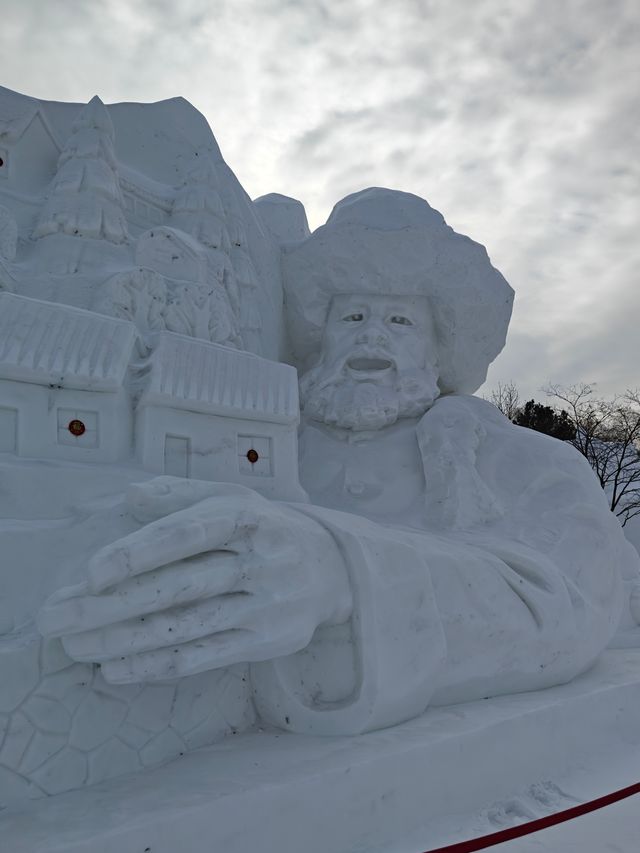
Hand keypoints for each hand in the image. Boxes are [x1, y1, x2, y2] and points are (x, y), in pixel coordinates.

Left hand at [37, 479, 351, 683]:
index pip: (187, 534)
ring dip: (125, 640)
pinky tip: (116, 669)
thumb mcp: (232, 497)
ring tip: (76, 646)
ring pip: (186, 627)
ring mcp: (265, 604)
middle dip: (111, 605)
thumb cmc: (265, 528)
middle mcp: (259, 560)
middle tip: (57, 617)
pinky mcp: (266, 641)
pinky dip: (157, 665)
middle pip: (178, 587)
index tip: (91, 572)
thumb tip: (127, 495)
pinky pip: (204, 657)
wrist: (332, 567)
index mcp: (246, 517)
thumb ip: (179, 494)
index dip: (139, 553)